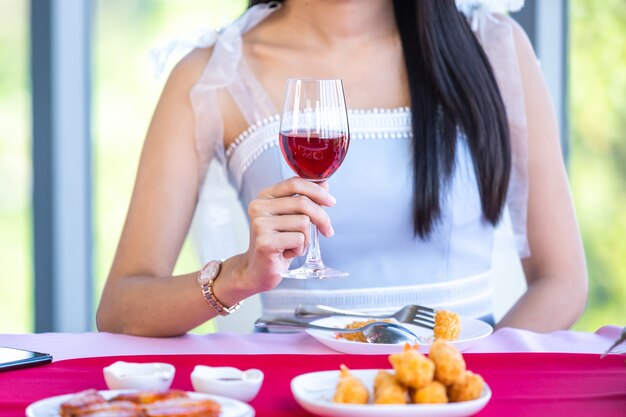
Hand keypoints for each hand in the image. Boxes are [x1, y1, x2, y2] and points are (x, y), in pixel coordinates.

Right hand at [242, 177, 335, 292]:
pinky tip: (287, 253)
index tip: (332, 202)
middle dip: (322, 218)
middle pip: (303, 203)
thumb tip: (324, 184)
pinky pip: (299, 239)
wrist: (258, 270)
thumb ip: (306, 200)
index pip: (295, 183)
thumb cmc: (277, 243)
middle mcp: (259, 207)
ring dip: (306, 238)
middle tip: (327, 231)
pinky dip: (300, 249)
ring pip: (303, 222)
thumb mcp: (292, 218)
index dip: (317, 191)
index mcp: (265, 196)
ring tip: (294, 246)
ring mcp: (260, 224)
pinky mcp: (265, 242)